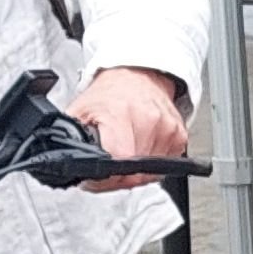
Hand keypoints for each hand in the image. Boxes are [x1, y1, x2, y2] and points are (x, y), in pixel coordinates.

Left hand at [66, 65, 189, 191]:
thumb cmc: (108, 95)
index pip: (120, 162)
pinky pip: (163, 166)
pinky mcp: (179, 136)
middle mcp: (149, 120)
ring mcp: (167, 129)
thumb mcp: (79, 113)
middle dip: (118, 175)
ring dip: (134, 170)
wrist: (137, 76)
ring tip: (124, 149)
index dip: (106, 177)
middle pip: (135, 172)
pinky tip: (140, 146)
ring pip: (149, 173)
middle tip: (107, 161)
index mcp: (121, 114)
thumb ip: (73, 142)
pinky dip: (149, 163)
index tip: (97, 175)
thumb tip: (72, 167)